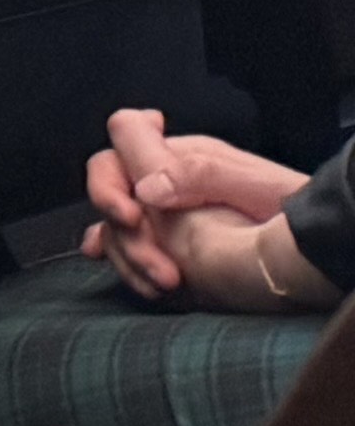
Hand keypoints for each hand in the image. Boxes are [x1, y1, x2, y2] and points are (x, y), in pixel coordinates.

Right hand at [80, 107, 339, 309]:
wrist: (316, 247)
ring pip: (115, 224)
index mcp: (184, 154)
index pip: (123, 140)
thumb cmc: (295, 210)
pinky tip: (139, 279)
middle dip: (121, 229)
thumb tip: (144, 188)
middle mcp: (166, 178)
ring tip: (169, 286)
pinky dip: (124, 262)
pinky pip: (126, 246)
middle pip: (110, 187)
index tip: (131, 215)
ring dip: (131, 257)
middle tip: (156, 265)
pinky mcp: (167, 241)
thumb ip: (199, 174)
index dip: (113, 177)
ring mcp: (163, 210)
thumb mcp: (255, 186)